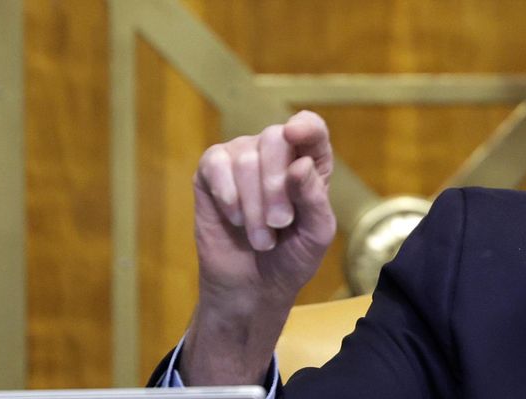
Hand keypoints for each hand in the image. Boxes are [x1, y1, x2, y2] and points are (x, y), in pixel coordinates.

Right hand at [182, 110, 335, 384]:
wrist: (253, 287)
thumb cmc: (292, 258)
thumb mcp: (316, 234)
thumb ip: (314, 199)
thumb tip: (300, 164)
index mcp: (310, 162)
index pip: (310, 127)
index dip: (304, 126)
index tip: (295, 134)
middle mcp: (275, 153)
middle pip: (274, 138)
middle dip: (275, 187)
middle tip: (279, 224)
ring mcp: (241, 158)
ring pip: (245, 158)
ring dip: (253, 206)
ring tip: (261, 238)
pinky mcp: (210, 172)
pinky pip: (214, 164)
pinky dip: (227, 194)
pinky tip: (235, 218)